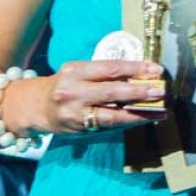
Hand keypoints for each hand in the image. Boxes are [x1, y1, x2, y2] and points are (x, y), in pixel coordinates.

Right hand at [6, 59, 167, 134]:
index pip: (110, 67)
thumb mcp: (79, 73)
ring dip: (139, 112)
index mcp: (76, 70)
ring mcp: (76, 112)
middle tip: (160, 91)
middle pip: (112, 90)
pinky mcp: (80, 128)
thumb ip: (104, 75)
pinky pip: (109, 124)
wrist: (35, 107)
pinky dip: (128, 121)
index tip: (155, 69)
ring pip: (113, 113)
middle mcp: (74, 90)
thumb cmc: (64, 86)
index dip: (135, 68)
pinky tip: (143, 119)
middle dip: (139, 91)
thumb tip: (139, 77)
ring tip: (158, 110)